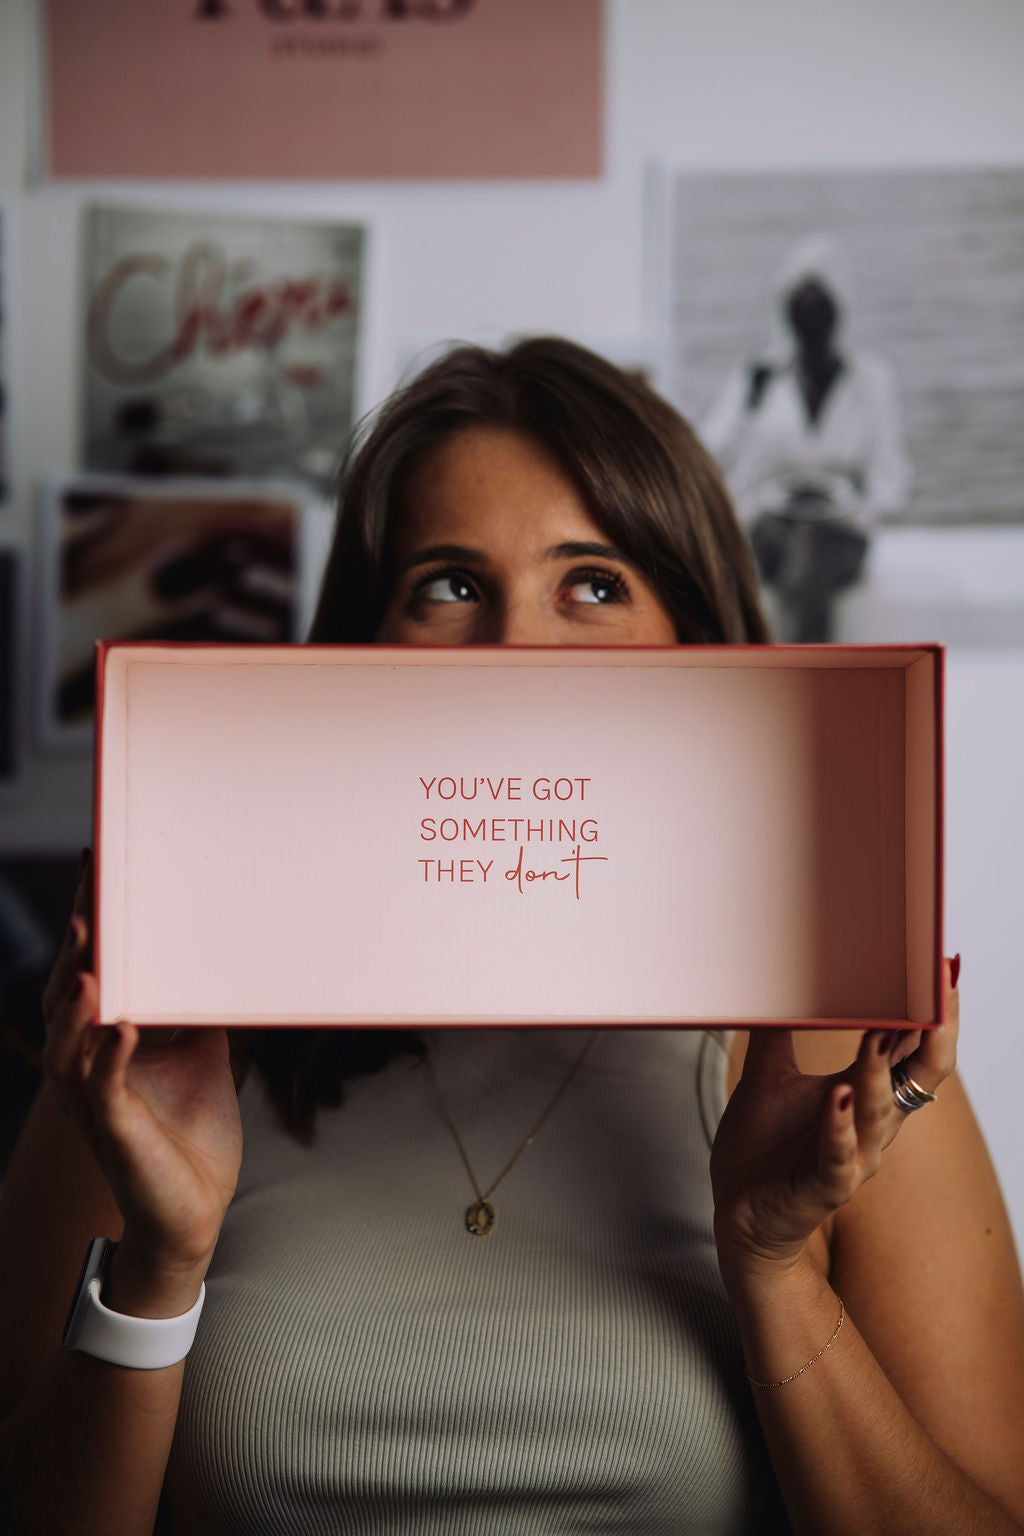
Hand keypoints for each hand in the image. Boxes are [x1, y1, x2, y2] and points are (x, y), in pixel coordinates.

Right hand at [40, 853, 243, 1283]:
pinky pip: (103, 1089)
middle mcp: (86, 1068)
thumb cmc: (192, 1132)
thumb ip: (198, 1007)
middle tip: (87, 900)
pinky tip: (125, 1027)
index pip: (85, 975)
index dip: (85, 929)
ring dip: (79, 1001)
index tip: (95, 873)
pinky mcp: (116, 1131)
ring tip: (91, 959)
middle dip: (74, 951)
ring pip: (68, 1044)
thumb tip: (221, 951)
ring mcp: (95, 1102)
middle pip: (64, 999)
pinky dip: (112, 1055)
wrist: (197, 1209)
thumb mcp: (202, 1053)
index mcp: (101, 1044)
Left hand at [710, 958, 959, 1277]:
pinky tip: (838, 1097)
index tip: (942, 968)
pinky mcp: (822, 1188)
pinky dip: (839, 1127)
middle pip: (918, 1077)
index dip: (933, 1013)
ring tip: (878, 1033)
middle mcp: (871, 1126)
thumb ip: (779, 1031)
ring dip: (877, 1071)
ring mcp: (851, 1159)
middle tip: (938, 986)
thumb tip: (776, 981)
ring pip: (880, 1113)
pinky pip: (838, 1158)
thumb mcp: (769, 1077)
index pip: (914, 1050)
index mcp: (866, 1096)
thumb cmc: (763, 1147)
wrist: (737, 1213)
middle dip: (931, 1031)